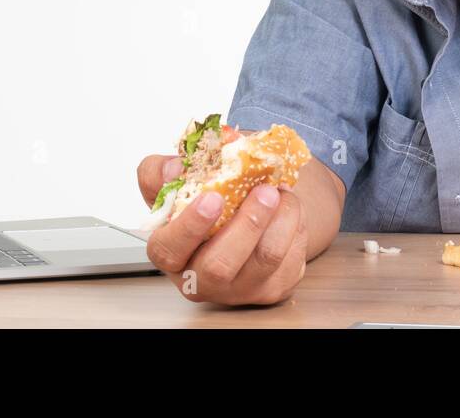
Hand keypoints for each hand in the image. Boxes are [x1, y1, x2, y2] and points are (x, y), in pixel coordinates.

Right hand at [135, 152, 307, 305]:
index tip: (213, 197)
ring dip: (281, 217)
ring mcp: (239, 289)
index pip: (168, 250)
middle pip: (220, 266)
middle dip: (247, 224)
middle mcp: (201, 280)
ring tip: (281, 190)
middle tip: (265, 191)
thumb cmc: (206, 200)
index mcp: (171, 253)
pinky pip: (291, 258)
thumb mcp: (179, 182)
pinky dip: (295, 224)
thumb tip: (174, 169)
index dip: (189, 226)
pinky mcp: (273, 289)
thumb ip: (164, 170)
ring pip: (265, 259)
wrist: (247, 215)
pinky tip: (288, 208)